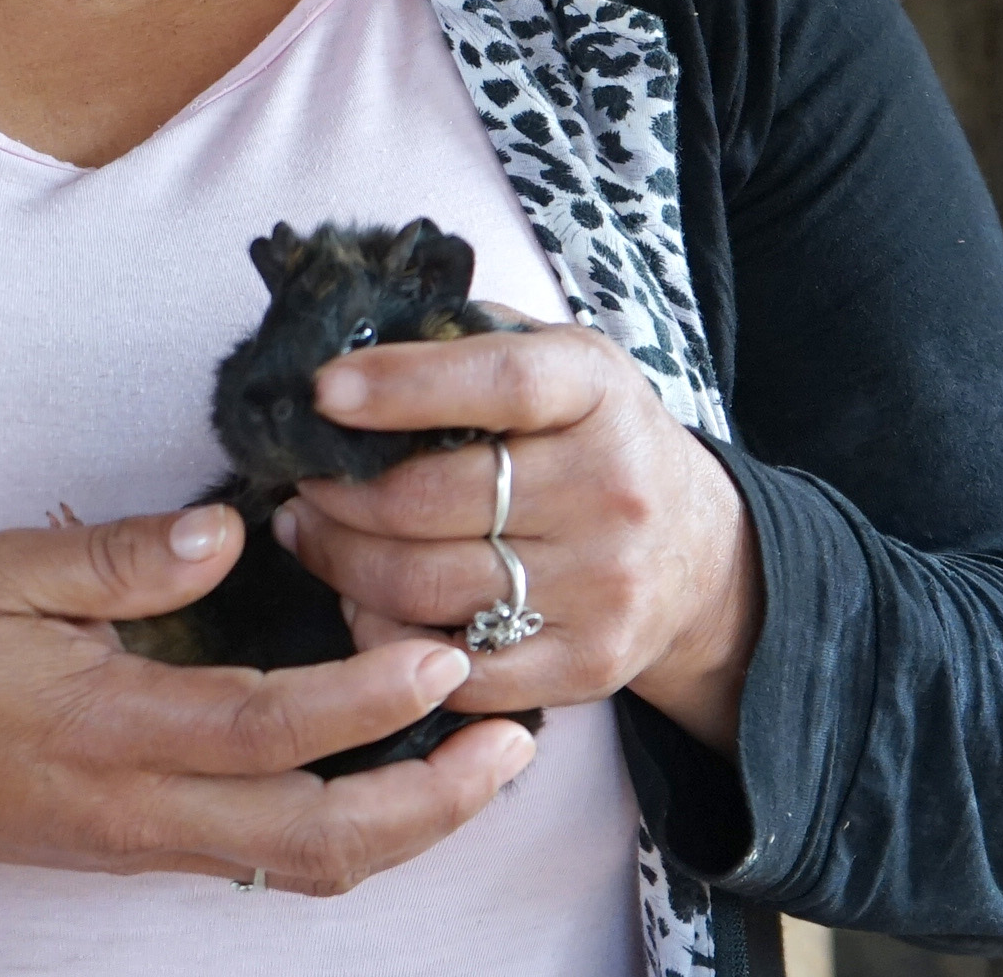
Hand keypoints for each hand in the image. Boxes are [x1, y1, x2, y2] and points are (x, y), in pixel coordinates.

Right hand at [0, 505, 536, 916]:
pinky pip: (278, 861)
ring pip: (309, 866)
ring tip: (490, 764)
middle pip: (317, 839)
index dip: (362, 699)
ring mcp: (154, 846)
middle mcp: (143, 810)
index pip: (262, 728)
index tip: (440, 655)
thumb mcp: (1, 574)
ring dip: (413, 825)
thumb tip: (230, 531)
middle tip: (514, 741)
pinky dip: (359, 829)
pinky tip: (406, 778)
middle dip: (431, 800)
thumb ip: (119, 557)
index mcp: (107, 729)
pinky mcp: (156, 853)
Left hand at [275, 320, 762, 748]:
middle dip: (338, 494)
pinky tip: (362, 605)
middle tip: (299, 483)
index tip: (323, 392)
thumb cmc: (598, 442)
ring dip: (341, 563)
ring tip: (310, 535)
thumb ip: (471, 342)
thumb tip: (353, 336)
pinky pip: (455, 666)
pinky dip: (387, 639)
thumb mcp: (563, 365)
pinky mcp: (589, 664)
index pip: (498, 382)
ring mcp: (604, 583)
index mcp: (598, 392)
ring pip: (427, 587)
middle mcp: (610, 489)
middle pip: (432, 500)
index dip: (402, 386)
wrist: (702, 556)